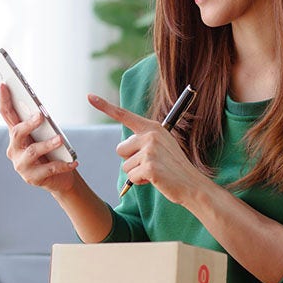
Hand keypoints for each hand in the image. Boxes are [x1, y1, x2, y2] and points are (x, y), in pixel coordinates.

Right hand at [0, 84, 78, 193]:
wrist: (60, 178)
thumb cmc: (52, 152)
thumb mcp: (45, 135)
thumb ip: (41, 124)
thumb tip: (41, 111)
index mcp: (16, 135)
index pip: (7, 114)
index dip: (4, 100)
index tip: (3, 85)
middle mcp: (14, 149)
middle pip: (17, 133)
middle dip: (28, 125)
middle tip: (40, 117)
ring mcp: (21, 165)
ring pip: (33, 152)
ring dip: (47, 144)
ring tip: (60, 140)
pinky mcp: (32, 178)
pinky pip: (48, 169)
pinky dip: (63, 164)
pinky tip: (73, 161)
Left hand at [87, 93, 204, 204]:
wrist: (193, 185)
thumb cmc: (175, 168)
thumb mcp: (162, 147)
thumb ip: (144, 141)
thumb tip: (122, 147)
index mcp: (152, 128)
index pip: (124, 115)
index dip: (105, 106)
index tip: (89, 96)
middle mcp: (150, 135)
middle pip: (120, 149)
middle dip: (131, 161)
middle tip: (151, 164)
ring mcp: (150, 150)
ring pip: (125, 166)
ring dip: (136, 173)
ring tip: (156, 172)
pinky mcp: (149, 166)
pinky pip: (131, 177)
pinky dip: (140, 182)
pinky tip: (155, 180)